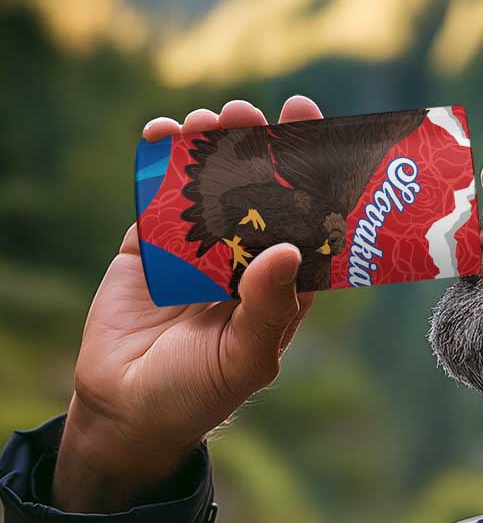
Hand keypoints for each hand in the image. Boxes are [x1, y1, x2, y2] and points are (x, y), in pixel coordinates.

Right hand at [53, 96, 323, 510]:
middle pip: (260, 193)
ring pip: (210, 186)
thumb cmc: (199, 393)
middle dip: (260, 150)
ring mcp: (198, 248)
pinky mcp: (151, 245)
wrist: (126, 409)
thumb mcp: (244, 358)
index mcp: (282, 284)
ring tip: (211, 119)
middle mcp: (246, 259)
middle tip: (255, 113)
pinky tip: (163, 134)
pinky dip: (160, 163)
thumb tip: (287, 249)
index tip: (315, 133)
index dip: (313, 180)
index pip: (307, 224)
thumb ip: (267, 307)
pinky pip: (158, 196)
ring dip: (213, 148)